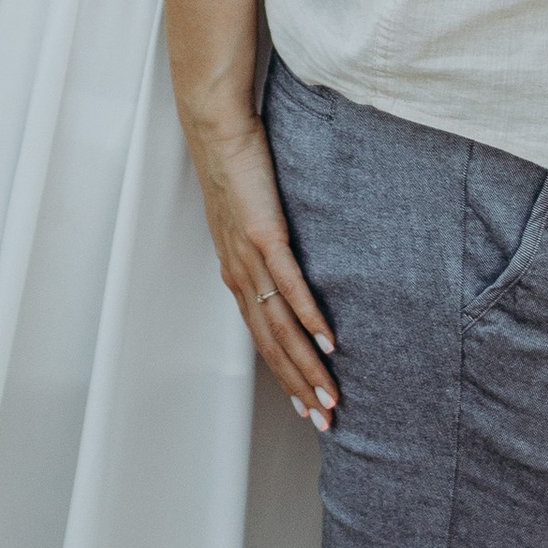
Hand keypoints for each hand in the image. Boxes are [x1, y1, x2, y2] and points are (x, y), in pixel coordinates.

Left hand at [185, 106, 336, 427]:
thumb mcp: (247, 217)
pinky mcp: (266, 234)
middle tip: (325, 419)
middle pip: (270, 344)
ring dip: (306, 364)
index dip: (283, 375)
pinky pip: (289, 285)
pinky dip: (308, 317)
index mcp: (235, 274)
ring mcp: (251, 257)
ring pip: (279, 326)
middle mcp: (239, 274)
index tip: (305, 405)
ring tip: (331, 393)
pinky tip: (327, 340)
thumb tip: (285, 264)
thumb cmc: (236, 167)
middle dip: (298, 386)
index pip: (261, 338)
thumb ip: (265, 246)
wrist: (216, 128)